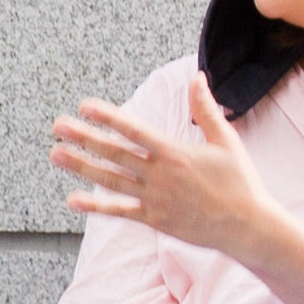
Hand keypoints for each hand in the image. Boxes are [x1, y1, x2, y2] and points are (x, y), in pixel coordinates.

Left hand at [54, 76, 276, 259]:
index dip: (108, 117)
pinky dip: (96, 206)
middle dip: (84, 137)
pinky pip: (120, 211)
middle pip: (114, 153)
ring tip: (56, 154)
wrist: (247, 226)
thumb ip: (206, 110)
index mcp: (175, 152)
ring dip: (81, 166)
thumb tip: (197, 78)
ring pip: (110, 179)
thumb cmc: (240, 182)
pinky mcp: (155, 220)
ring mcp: (155, 199)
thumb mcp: (226, 141)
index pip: (134, 130)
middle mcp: (160, 175)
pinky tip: (73, 199)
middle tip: (58, 126)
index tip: (86, 106)